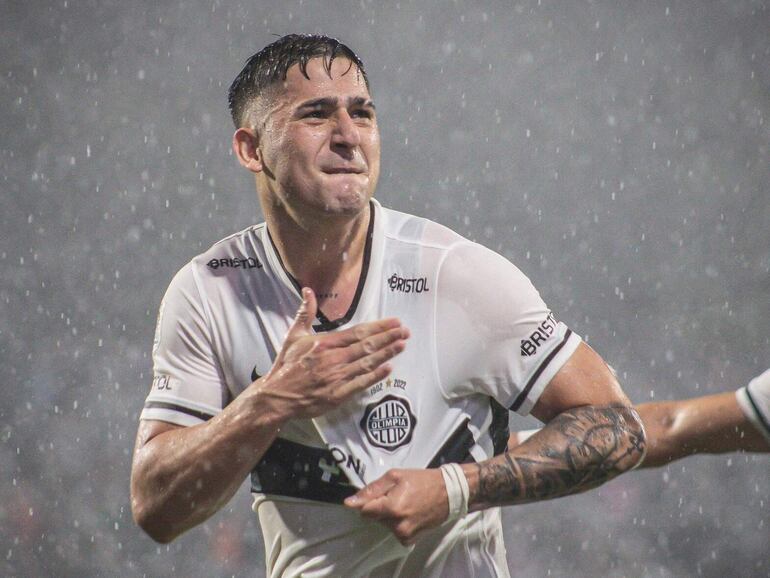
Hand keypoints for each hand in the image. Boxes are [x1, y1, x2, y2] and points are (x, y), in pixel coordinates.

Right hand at [259, 287, 408, 418]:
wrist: (277, 396)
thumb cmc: (286, 365)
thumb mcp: (294, 335)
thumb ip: (305, 313)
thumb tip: (308, 290)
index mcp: (325, 343)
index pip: (358, 332)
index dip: (378, 327)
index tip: (394, 322)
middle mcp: (334, 359)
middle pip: (367, 346)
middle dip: (388, 338)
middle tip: (405, 332)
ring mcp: (337, 378)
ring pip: (367, 363)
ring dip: (386, 354)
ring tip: (402, 345)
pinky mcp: (337, 395)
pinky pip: (361, 384)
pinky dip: (375, 376)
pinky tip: (388, 369)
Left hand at [344, 468, 448, 544]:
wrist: (448, 493)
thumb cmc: (422, 481)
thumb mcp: (395, 476)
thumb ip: (372, 489)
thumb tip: (350, 502)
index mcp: (392, 507)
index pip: (364, 511)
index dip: (368, 501)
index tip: (377, 494)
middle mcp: (397, 525)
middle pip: (375, 517)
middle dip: (380, 506)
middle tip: (396, 494)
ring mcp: (404, 535)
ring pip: (384, 524)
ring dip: (389, 515)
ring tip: (405, 502)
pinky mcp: (410, 540)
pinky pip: (394, 531)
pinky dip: (397, 523)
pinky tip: (409, 513)